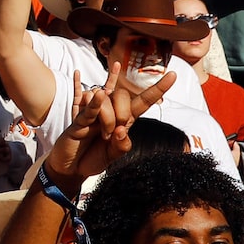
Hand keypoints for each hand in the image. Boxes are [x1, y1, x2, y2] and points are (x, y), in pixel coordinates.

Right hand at [40, 61, 169, 191]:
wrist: (70, 169)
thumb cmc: (92, 160)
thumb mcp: (113, 157)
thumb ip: (122, 146)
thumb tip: (122, 130)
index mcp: (124, 122)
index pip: (144, 101)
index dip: (158, 88)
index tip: (173, 75)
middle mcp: (110, 113)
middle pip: (124, 96)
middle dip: (123, 113)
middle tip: (115, 132)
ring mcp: (94, 114)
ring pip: (105, 101)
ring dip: (107, 118)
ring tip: (102, 134)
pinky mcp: (79, 119)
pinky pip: (88, 106)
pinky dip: (94, 101)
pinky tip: (97, 95)